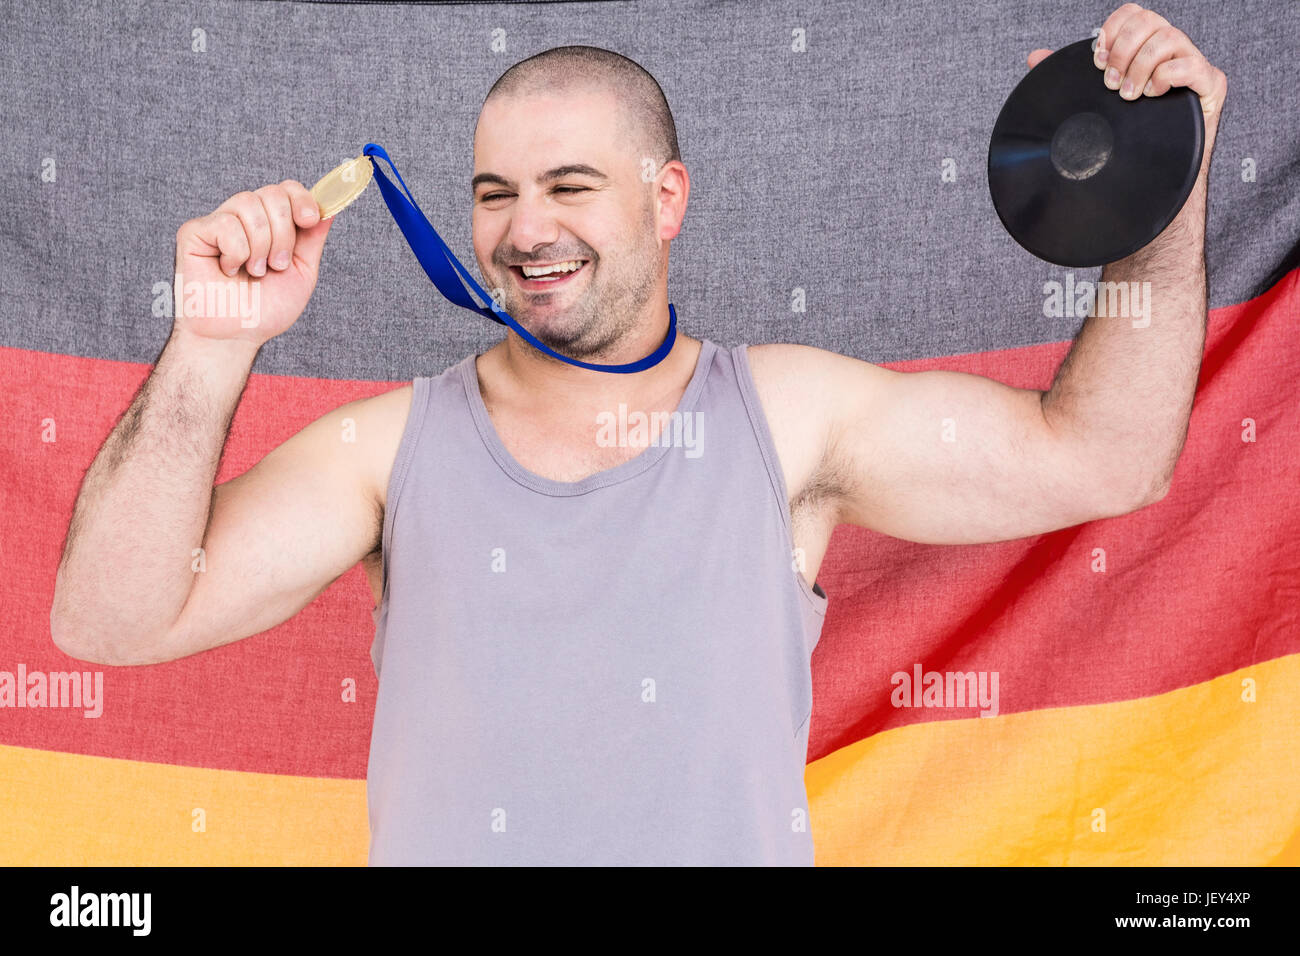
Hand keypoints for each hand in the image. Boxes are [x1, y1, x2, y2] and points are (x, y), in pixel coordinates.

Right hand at [173, 180, 330, 344]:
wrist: (237, 335)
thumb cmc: (266, 308)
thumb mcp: (301, 272)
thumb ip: (313, 238)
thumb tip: (330, 206)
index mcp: (270, 225)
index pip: (286, 189)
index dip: (301, 198)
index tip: (310, 220)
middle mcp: (244, 219)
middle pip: (271, 193)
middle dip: (284, 232)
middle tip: (277, 265)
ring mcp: (219, 223)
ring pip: (248, 203)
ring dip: (261, 245)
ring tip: (255, 271)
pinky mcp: (194, 232)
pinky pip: (226, 223)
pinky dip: (236, 252)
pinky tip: (228, 270)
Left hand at [1027, 4, 1226, 137]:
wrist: (1156, 169)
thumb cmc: (1128, 130)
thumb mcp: (1095, 99)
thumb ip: (1069, 77)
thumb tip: (1034, 57)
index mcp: (1147, 46)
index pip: (1134, 14)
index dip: (1113, 30)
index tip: (1096, 60)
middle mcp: (1172, 49)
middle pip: (1150, 20)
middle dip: (1123, 50)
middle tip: (1109, 83)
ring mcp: (1194, 63)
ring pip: (1170, 37)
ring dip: (1140, 66)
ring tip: (1128, 95)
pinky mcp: (1211, 84)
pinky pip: (1191, 65)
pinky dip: (1166, 77)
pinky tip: (1151, 96)